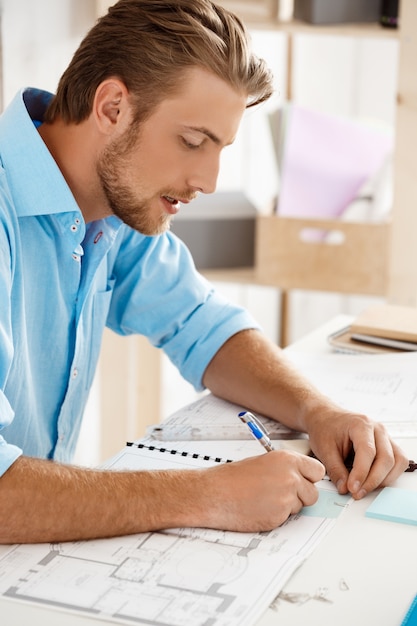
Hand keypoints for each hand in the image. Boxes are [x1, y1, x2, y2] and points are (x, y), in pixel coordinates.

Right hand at [201, 450, 324, 531]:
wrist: (215, 493)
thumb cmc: (234, 478)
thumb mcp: (264, 462)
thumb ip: (286, 469)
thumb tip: (302, 478)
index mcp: (287, 459)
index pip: (318, 470)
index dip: (309, 478)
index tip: (303, 480)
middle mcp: (290, 477)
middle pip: (313, 493)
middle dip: (301, 496)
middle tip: (280, 494)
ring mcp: (286, 498)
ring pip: (300, 507)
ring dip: (288, 507)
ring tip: (265, 499)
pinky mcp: (279, 516)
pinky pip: (287, 518)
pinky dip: (276, 516)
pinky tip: (260, 508)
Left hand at [305, 408, 408, 498]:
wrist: (326, 417)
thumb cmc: (325, 428)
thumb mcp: (324, 449)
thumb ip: (335, 470)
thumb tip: (345, 488)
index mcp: (360, 424)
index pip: (368, 452)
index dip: (361, 473)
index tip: (353, 488)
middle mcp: (377, 429)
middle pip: (386, 458)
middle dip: (373, 480)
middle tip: (357, 493)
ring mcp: (384, 436)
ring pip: (397, 461)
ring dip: (384, 479)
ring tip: (365, 488)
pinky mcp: (387, 445)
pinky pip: (398, 461)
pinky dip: (390, 475)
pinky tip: (374, 481)